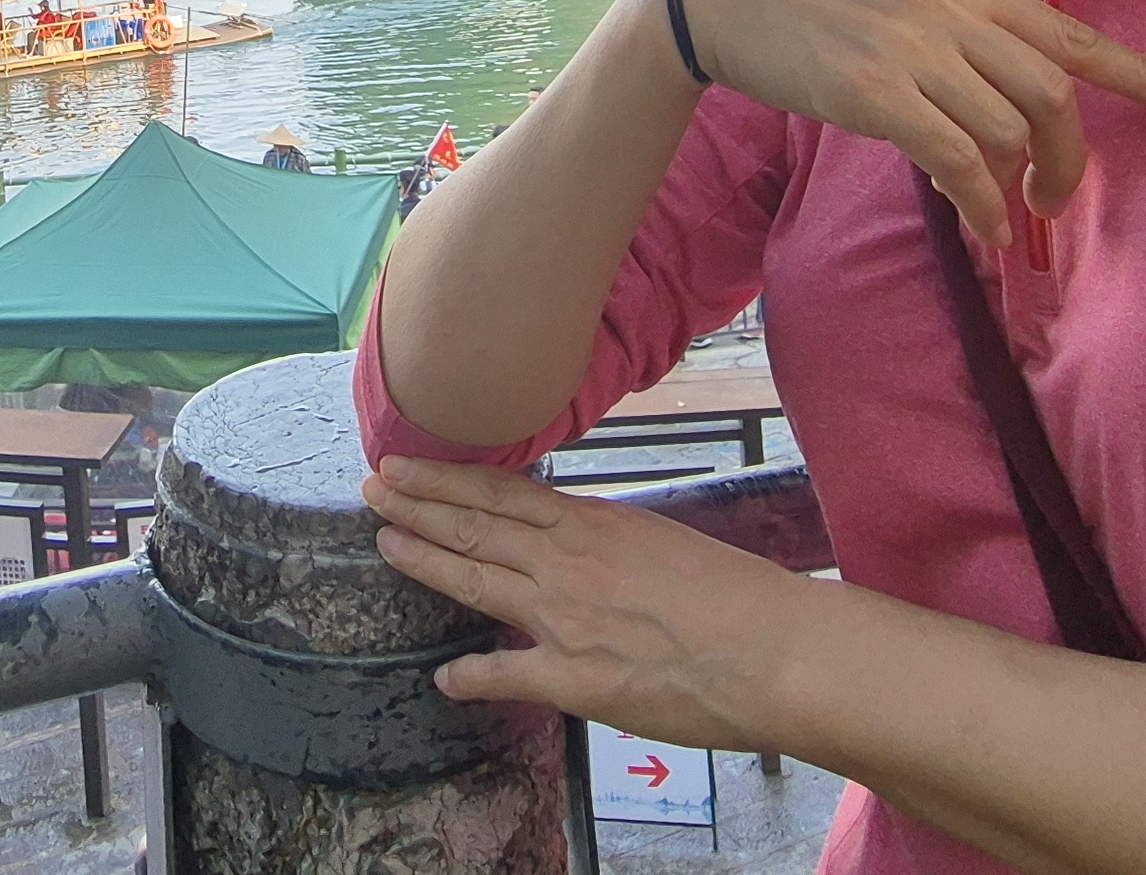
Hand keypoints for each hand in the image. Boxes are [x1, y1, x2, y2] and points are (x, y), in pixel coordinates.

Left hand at [361, 454, 820, 752]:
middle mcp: (568, 563)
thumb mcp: (666, 544)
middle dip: (418, 506)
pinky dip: (471, 676)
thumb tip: (583, 543)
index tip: (407, 467)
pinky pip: (507, 675)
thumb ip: (613, 544)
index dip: (448, 481)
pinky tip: (444, 678)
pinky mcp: (575, 678)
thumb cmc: (740, 598)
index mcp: (595, 525)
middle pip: (475, 527)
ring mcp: (565, 619)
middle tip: (372, 489)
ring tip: (385, 542)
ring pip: (476, 581)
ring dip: (426, 561)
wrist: (773, 650)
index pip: (503, 495)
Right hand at [679, 0, 1145, 250]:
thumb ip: (962, 31)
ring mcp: (913, 51)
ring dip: (1018, 186)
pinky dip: (981, 203)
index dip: (1142, 74)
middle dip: (1070, 156)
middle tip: (1057, 199)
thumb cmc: (816, 5)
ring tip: (1001, 209)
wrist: (727, 0)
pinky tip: (980, 226)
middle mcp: (949, 12)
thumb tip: (1016, 100)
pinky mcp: (875, 94)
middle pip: (1053, 92)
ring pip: (1008, 130)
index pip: (1071, 33)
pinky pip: (957, 160)